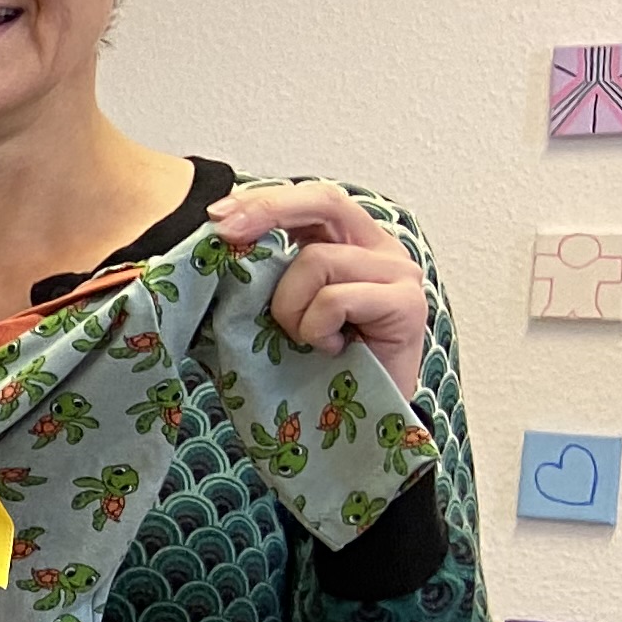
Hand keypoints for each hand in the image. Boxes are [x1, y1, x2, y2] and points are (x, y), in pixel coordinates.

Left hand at [214, 180, 425, 392]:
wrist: (359, 423)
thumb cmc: (315, 366)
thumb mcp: (281, 309)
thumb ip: (265, 274)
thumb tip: (214, 245)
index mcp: (349, 242)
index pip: (309, 199)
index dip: (263, 200)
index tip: (217, 216)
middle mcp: (379, 249)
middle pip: (324, 201)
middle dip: (268, 212)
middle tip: (225, 233)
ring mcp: (398, 274)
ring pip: (317, 260)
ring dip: (289, 306)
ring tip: (305, 338)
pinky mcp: (408, 304)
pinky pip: (335, 298)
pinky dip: (315, 327)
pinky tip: (331, 349)